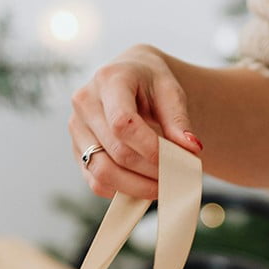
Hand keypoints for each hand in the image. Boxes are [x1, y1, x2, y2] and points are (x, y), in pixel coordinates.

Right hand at [70, 45, 203, 199]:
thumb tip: (191, 148)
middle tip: (177, 177)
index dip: (150, 148)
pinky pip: (96, 182)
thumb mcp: (170, 90)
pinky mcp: (77, 150)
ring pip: (102, 172)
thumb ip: (179, 119)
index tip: (176, 160)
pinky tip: (143, 185)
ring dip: (137, 186)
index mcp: (108, 80)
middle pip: (116, 151)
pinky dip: (122, 190)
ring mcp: (77, 129)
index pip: (123, 123)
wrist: (129, 77)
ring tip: (162, 186)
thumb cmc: (150, 83)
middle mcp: (85, 103)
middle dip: (150, 170)